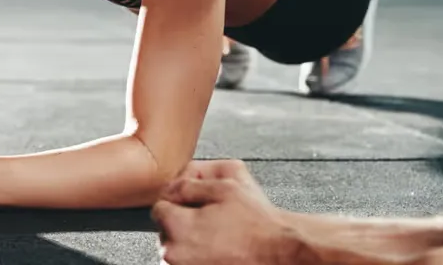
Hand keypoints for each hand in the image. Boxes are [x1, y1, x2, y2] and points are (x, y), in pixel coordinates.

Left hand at [151, 160, 308, 264]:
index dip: (179, 202)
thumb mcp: (225, 187)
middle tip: (213, 222)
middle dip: (183, 223)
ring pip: (177, 251)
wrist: (283, 253)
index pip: (159, 208)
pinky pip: (190, 263)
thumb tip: (171, 188)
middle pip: (167, 231)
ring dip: (191, 243)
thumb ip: (188, 184)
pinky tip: (221, 252)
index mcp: (177, 228)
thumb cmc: (259, 224)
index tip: (196, 206)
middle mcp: (175, 255)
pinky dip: (200, 257)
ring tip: (221, 239)